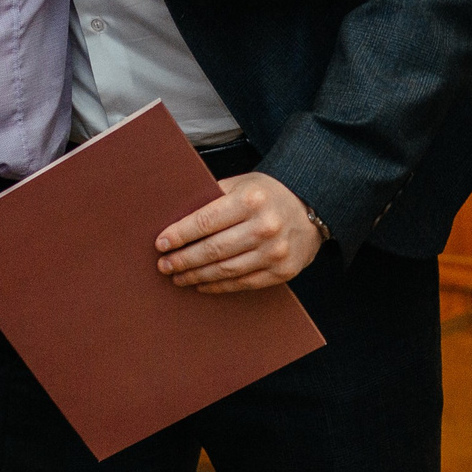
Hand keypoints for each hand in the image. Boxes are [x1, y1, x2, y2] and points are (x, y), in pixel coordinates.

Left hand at [155, 172, 324, 292]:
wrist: (311, 208)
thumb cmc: (267, 195)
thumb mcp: (242, 184)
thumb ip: (212, 198)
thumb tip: (174, 220)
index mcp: (251, 200)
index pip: (206, 221)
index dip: (180, 235)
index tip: (161, 244)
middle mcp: (265, 226)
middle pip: (213, 250)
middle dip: (183, 260)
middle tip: (163, 265)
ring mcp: (275, 252)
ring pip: (225, 270)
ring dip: (196, 276)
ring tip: (178, 276)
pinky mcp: (282, 272)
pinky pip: (242, 283)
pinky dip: (218, 286)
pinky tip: (202, 284)